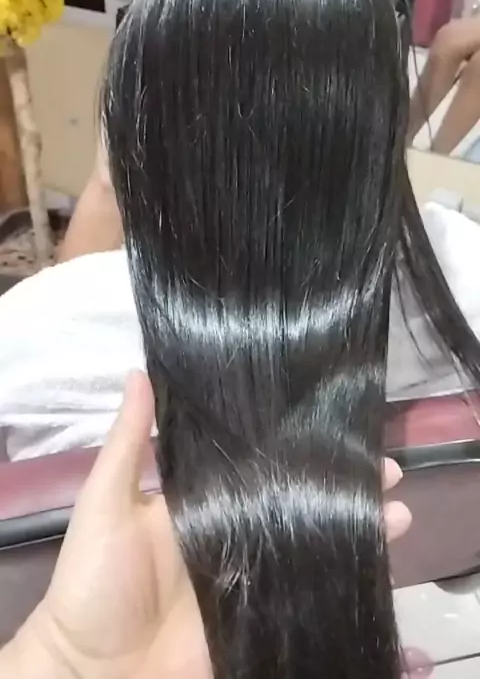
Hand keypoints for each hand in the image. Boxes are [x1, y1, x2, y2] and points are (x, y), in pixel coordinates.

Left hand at [8, 374, 410, 678]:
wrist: (95, 670)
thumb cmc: (96, 579)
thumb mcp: (105, 502)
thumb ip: (128, 444)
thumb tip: (140, 370)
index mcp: (202, 497)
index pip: (257, 459)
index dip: (296, 440)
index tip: (337, 418)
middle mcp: (235, 528)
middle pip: (297, 496)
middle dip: (341, 480)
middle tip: (384, 465)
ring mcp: (253, 573)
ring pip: (313, 538)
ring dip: (355, 522)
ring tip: (396, 507)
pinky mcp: (262, 615)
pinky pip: (309, 589)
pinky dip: (344, 573)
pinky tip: (376, 557)